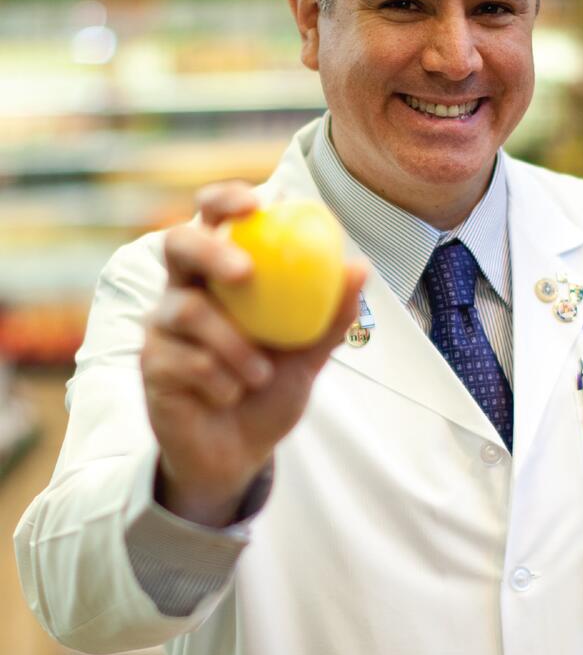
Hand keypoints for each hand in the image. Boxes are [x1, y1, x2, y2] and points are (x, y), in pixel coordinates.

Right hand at [142, 181, 366, 525]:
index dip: (225, 200)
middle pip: (179, 245)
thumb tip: (360, 267)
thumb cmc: (268, 393)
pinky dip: (219, 380)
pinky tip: (230, 396)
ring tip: (260, 376)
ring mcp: (161, 328)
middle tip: (245, 274)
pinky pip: (185, 360)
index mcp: (218, 277)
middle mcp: (182, 292)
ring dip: (233, 345)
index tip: (256, 203)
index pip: (212, 220)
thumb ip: (329, 317)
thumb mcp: (307, 357)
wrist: (237, 454)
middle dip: (211, 251)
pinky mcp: (150, 365)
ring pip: (188, 311)